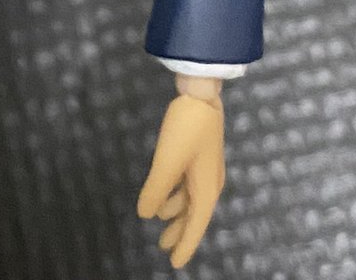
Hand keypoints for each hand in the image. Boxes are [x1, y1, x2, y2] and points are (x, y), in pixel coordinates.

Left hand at [137, 81, 225, 268]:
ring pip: (190, 198)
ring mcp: (205, 167)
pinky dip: (176, 193)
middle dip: (180, 232)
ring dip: (176, 212)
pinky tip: (163, 192)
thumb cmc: (186, 130)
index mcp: (206, 189)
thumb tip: (146, 214)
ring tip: (160, 221)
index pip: (196, 225)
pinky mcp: (199, 153)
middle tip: (164, 248)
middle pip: (195, 215)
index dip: (185, 245)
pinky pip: (187, 184)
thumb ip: (155, 191)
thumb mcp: (167, 162)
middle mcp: (209, 182)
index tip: (175, 263)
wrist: (202, 93)